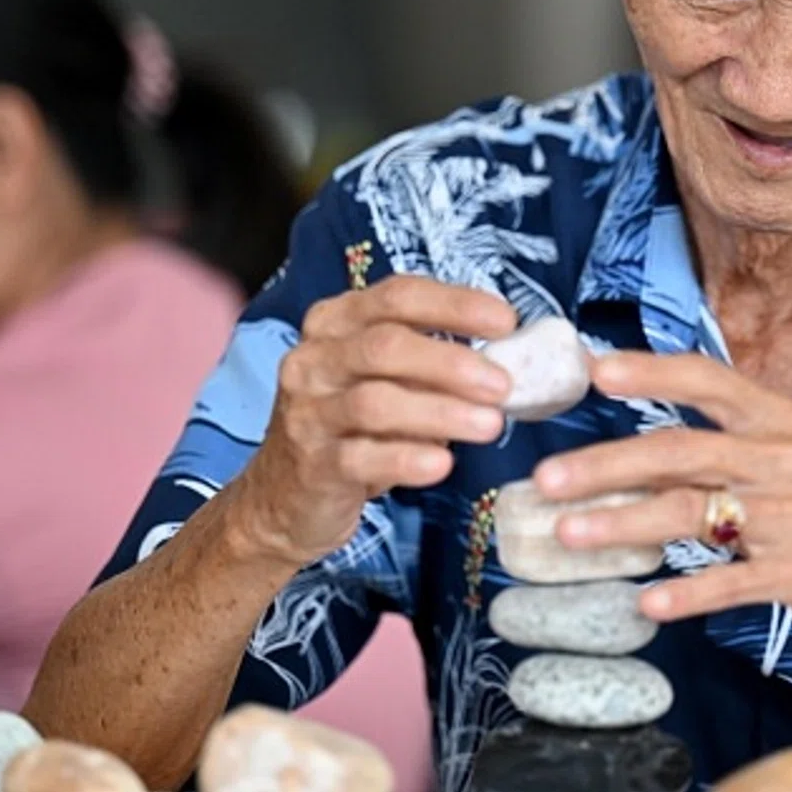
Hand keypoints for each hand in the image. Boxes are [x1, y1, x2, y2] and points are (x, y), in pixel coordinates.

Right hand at [232, 276, 517, 567]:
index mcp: (336, 322)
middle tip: (503, 385)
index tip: (506, 321)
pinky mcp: (310, 465)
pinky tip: (443, 464)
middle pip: (386, 346)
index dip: (455, 304)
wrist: (283, 497)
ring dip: (441, 412)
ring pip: (376, 403)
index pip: (398, 295)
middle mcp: (314, 359)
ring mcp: (307, 412)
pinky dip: (407, 459)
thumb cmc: (352, 427)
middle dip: (452, 362)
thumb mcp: (384, 381)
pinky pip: (361, 458)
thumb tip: (509, 358)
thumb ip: (431, 362)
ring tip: (490, 426)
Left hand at [533, 351, 791, 672]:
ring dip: (623, 524)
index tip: (594, 371)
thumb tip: (627, 448)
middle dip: (606, 464)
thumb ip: (718, 446)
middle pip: (680, 450)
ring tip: (568, 535)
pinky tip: (646, 602)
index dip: (650, 372)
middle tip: (546, 478)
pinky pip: (732, 582)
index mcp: (776, 419)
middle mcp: (782, 458)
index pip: (707, 379)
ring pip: (692, 512)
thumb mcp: (788, 455)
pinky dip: (687, 593)